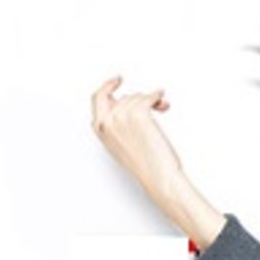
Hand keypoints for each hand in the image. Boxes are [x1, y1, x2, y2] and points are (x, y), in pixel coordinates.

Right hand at [90, 75, 182, 201]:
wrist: (159, 177)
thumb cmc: (146, 168)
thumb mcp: (121, 147)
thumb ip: (117, 127)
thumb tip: (126, 108)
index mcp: (101, 130)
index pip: (97, 99)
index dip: (108, 87)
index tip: (117, 81)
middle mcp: (108, 121)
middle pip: (121, 96)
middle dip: (136, 99)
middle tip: (150, 100)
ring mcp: (121, 115)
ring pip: (136, 97)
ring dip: (150, 102)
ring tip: (160, 112)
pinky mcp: (138, 112)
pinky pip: (149, 96)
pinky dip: (157, 97)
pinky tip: (162, 101)